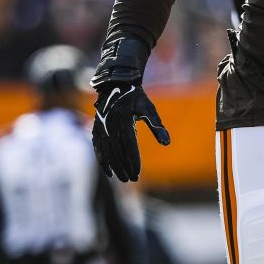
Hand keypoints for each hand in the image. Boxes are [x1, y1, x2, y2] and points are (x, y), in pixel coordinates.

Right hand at [91, 38, 169, 181]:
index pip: (128, 145)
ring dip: (115, 167)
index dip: (133, 160)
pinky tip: (108, 172)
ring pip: (107, 152)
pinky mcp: (96, 129)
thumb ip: (157, 126)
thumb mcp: (149, 109)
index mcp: (124, 120)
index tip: (138, 172)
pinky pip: (98, 148)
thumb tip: (167, 143)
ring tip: (123, 178)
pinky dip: (102, 161)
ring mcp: (101, 128)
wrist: (116, 84)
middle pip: (117, 152)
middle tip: (132, 179)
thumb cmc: (136, 98)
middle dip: (124, 167)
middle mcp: (110, 125)